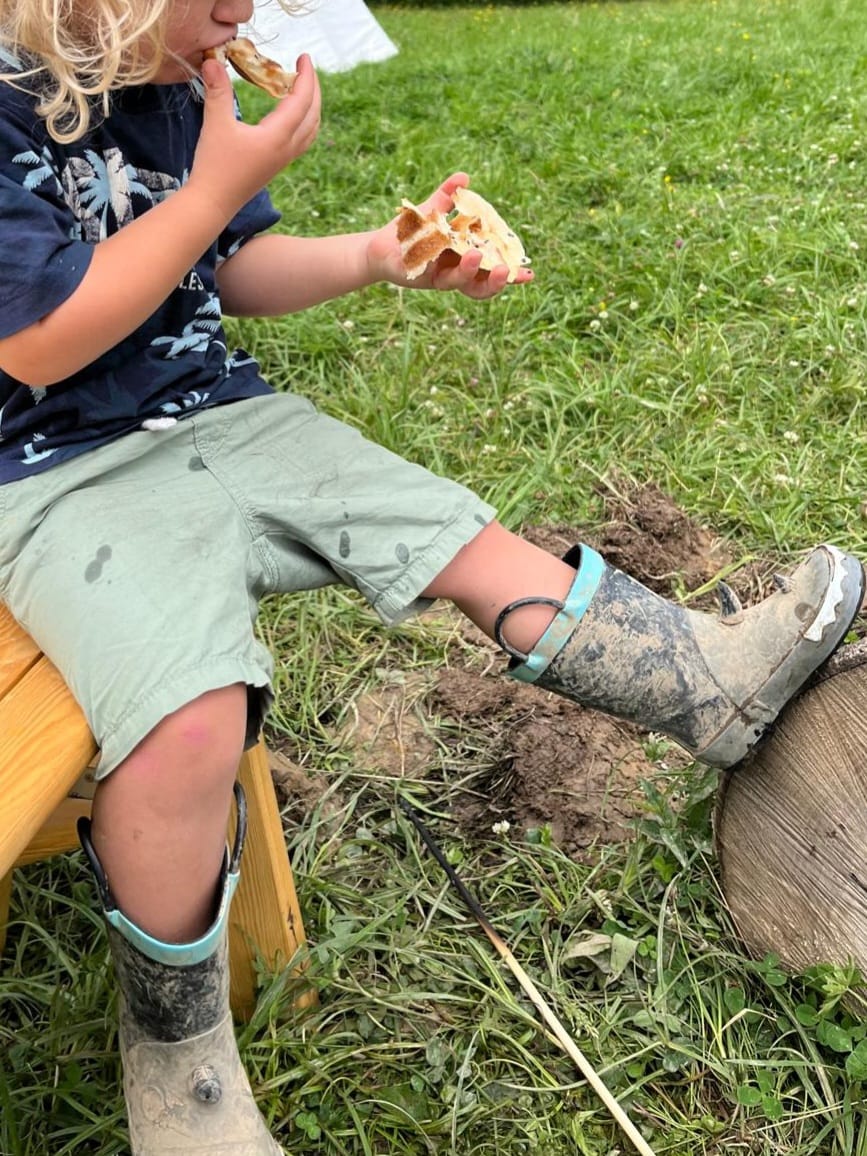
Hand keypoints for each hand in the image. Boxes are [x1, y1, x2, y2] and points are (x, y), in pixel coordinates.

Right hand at [188, 53, 320, 220]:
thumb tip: (213, 58)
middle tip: (305, 68)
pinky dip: (304, 123)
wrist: (213, 203)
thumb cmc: (214, 165)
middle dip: (314, 89)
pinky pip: (302, 141)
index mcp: (278, 136)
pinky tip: (292, 117)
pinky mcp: (276, 166)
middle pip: (313, 115)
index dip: (306, 77)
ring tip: (302, 89)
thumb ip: (218, 90)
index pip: (302, 101)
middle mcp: (287, 149)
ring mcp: (284, 160)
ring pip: (310, 130)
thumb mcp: (215, 123)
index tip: (304, 57)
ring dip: (312, 108)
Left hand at [366, 173, 533, 298]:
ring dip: (470, 272)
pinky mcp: (422, 278)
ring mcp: (440, 278)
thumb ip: (448, 196)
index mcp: (466, 260)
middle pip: (482, 286)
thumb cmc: (412, 231)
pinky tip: (441, 250)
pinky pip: (434, 274)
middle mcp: (456, 273)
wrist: (381, 246)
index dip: (511, 275)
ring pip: (461, 284)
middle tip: (507, 270)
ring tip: (475, 255)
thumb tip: (464, 177)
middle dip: (496, 281)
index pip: (493, 270)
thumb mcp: (433, 210)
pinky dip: (439, 262)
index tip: (529, 273)